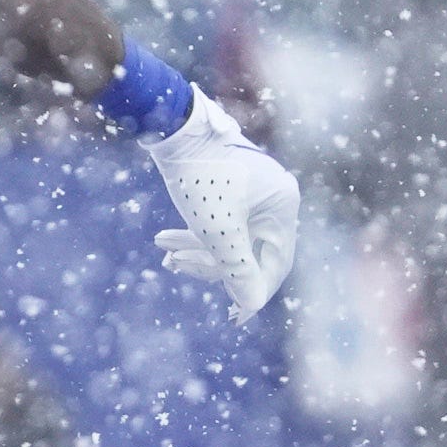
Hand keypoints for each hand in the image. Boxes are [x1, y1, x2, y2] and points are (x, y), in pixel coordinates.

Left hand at [145, 92, 300, 321]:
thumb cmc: (200, 179)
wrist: (173, 129)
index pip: (276, 264)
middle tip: (174, 267)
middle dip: (209, 264)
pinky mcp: (231, 188)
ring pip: (229, 239)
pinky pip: (219, 224)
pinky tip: (165, 241)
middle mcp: (274, 199)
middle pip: (249, 253)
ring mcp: (254, 193)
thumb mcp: (218, 230)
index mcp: (282, 207)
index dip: (255, 293)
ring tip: (164, 255)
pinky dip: (194, 235)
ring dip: (195, 250)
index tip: (234, 318)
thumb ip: (237, 269)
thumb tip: (251, 306)